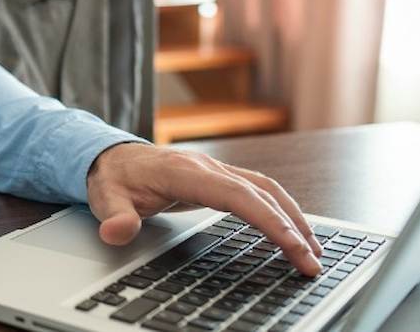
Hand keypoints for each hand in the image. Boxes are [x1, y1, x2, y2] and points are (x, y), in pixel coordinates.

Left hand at [86, 143, 324, 276]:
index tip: (291, 245)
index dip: (268, 220)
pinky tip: (293, 230)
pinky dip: (281, 209)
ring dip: (294, 217)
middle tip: (312, 263)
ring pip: (266, 189)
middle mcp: (207, 167)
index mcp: (185, 172)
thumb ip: (114, 217)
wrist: (110, 156)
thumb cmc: (113, 177)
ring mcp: (216, 169)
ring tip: (314, 250)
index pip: (238, 196)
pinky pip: (259, 191)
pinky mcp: (219, 177)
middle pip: (261, 194)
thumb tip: (117, 232)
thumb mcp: (105, 198)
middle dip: (291, 228)